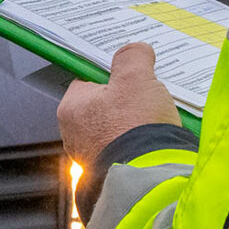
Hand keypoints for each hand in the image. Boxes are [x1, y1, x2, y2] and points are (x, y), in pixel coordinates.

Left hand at [57, 41, 180, 168]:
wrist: (149, 178)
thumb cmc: (134, 128)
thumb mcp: (136, 78)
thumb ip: (132, 57)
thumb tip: (135, 50)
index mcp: (72, 108)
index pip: (87, 81)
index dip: (111, 75)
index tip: (130, 74)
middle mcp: (75, 136)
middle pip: (104, 106)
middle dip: (127, 101)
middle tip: (147, 97)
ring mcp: (93, 158)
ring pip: (117, 129)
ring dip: (136, 124)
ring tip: (157, 121)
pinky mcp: (111, 174)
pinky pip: (127, 150)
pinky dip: (141, 145)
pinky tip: (157, 141)